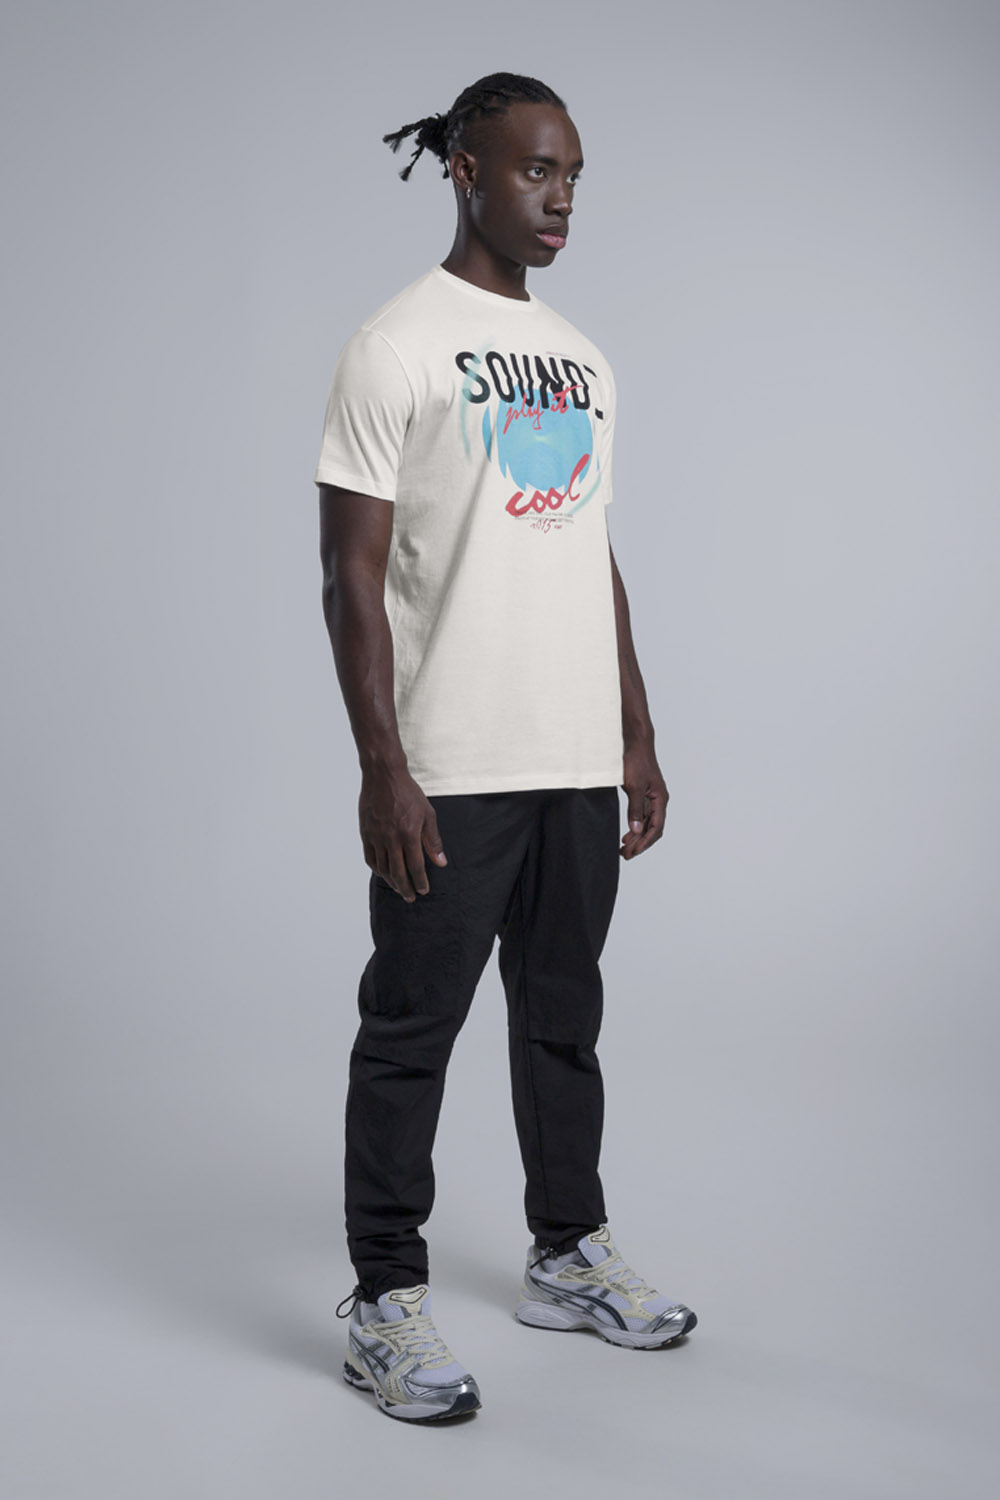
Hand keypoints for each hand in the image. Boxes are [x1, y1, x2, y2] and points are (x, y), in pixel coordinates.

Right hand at [359, 767, 446, 900]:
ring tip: (399, 888)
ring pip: (383, 868)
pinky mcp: (366, 833)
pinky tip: (383, 873)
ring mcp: (376, 837)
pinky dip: (377, 869)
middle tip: (410, 898)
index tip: (423, 891)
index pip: (415, 866)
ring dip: (392, 882)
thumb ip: (433, 840)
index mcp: (409, 834)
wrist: (383, 776)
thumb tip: (440, 862)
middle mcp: (391, 839)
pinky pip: (370, 858)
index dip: (420, 881)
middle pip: (398, 872)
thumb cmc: (408, 793)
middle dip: (406, 888)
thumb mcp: (428, 814)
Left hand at [620, 743, 668, 859]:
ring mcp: (651, 797)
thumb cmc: (636, 760)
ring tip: (624, 847)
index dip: (645, 842)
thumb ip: (635, 809)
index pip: (656, 827)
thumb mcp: (634, 786)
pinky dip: (634, 826)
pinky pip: (641, 815)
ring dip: (637, 836)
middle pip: (652, 828)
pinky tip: (627, 833)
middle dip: (640, 843)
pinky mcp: (642, 794)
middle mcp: (658, 800)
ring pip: (646, 823)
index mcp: (660, 799)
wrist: (634, 742)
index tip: (632, 852)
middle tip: (625, 854)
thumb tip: (636, 829)